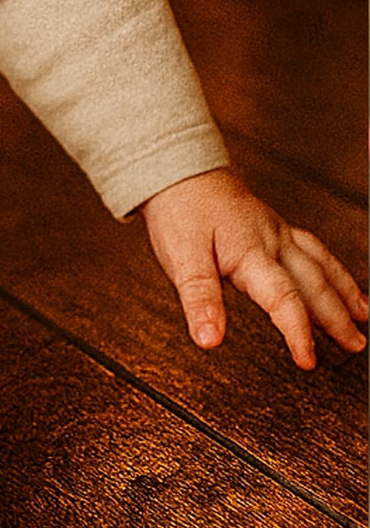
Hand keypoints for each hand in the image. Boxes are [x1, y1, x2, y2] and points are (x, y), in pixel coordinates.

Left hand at [141, 168, 368, 369]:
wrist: (176, 168)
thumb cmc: (180, 208)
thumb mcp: (181, 257)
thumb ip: (199, 299)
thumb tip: (209, 338)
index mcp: (250, 251)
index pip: (284, 299)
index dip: (297, 332)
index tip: (308, 360)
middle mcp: (271, 240)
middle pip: (312, 283)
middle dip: (336, 317)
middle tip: (354, 344)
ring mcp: (275, 230)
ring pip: (319, 264)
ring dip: (343, 292)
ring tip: (362, 316)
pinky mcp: (273, 224)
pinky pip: (312, 247)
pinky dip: (331, 267)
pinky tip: (336, 278)